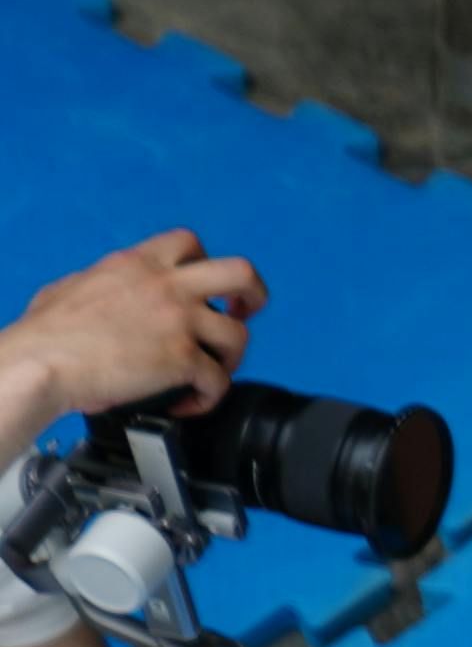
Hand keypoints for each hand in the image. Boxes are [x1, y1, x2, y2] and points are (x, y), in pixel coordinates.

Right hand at [1, 228, 261, 422]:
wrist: (41, 362)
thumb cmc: (47, 333)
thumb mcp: (71, 287)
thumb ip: (102, 284)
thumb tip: (103, 291)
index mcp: (138, 264)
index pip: (189, 243)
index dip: (206, 264)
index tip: (205, 285)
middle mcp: (166, 286)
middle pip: (241, 271)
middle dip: (254, 295)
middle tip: (244, 315)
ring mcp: (179, 320)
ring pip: (239, 335)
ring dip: (228, 360)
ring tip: (206, 375)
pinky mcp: (182, 358)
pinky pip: (218, 381)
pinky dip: (208, 398)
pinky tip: (186, 403)